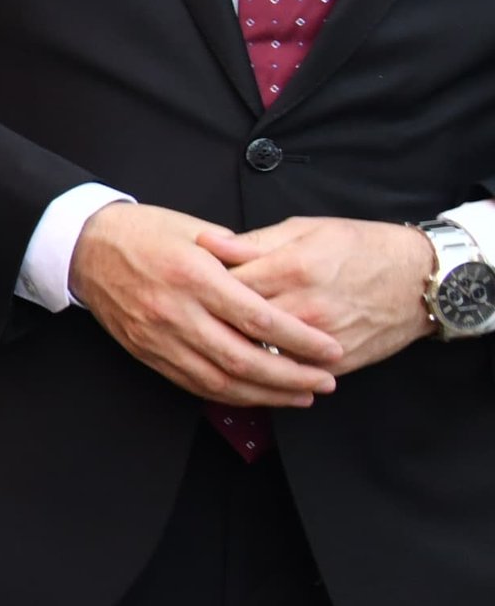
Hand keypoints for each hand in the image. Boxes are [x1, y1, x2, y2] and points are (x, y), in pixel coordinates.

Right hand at [70, 201, 342, 407]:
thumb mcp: (196, 230)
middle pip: (244, 360)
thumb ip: (240, 255)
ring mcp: (158, 337)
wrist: (82, 246)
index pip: (259, 320)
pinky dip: (229, 395)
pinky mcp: (146, 351)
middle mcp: (176, 312)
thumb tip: (281, 280)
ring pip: (220, 381)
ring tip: (300, 396)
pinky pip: (192, 383)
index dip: (301, 340)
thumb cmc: (142, 231)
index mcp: (194, 277)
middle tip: (325, 381)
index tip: (330, 349)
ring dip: (265, 394)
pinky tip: (255, 396)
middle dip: (292, 377)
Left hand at [210, 217, 436, 374]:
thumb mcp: (306, 230)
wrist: (420, 280)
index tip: (185, 286)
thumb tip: (207, 242)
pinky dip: (263, 373)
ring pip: (258, 355)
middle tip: (189, 320)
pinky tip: (244, 367)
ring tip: (208, 345)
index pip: (225, 284)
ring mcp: (320, 339)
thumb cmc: (362, 247)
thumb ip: (253, 242)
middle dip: (208, 324)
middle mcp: (304, 307)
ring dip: (231, 353)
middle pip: (236, 324)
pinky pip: (287, 375)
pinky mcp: (335, 363)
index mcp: (291, 269)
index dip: (200, 287)